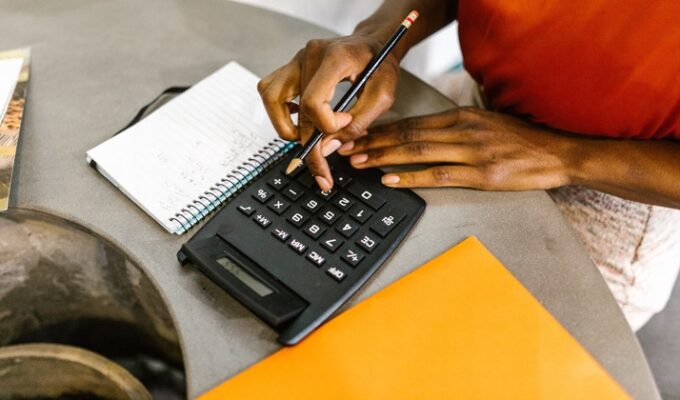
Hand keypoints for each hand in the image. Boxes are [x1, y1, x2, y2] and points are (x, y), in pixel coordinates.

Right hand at [257, 34, 398, 190]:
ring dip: (284, 127)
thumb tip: (327, 149)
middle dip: (309, 146)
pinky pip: (270, 91)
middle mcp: (309, 55)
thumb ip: (357, 124)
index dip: (326, 125)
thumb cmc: (380, 66)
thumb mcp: (382, 97)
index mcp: (334, 59)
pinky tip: (299, 120)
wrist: (374, 43)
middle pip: (296, 109)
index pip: (313, 101)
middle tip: (322, 172)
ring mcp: (296, 59)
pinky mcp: (291, 66)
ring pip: (271, 98)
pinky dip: (279, 111)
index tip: (344, 124)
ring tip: (305, 142)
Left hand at [338, 107, 576, 189]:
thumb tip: (423, 134)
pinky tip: (391, 179)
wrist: (558, 154)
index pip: (413, 122)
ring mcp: (473, 152)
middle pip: (409, 135)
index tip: (360, 135)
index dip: (382, 129)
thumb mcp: (486, 122)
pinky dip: (411, 177)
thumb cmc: (521, 140)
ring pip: (418, 152)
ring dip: (384, 158)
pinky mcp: (482, 175)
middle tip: (347, 148)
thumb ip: (456, 127)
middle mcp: (464, 130)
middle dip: (373, 142)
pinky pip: (439, 175)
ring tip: (360, 163)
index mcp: (463, 116)